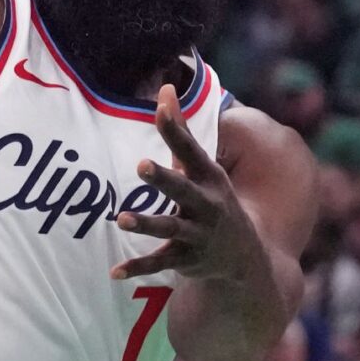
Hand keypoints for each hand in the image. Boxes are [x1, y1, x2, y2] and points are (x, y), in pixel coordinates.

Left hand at [111, 85, 273, 285]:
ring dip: (146, 223)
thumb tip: (165, 89)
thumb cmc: (213, 199)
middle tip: (141, 165)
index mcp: (209, 177)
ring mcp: (198, 233)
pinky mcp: (187, 258)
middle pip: (182, 189)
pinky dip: (137, 268)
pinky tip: (114, 272)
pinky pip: (159, 263)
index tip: (160, 108)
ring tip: (121, 219)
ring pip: (169, 227)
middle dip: (164, 178)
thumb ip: (181, 131)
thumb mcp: (203, 168)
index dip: (175, 129)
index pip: (191, 149)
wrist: (245, 258)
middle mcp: (206, 204)